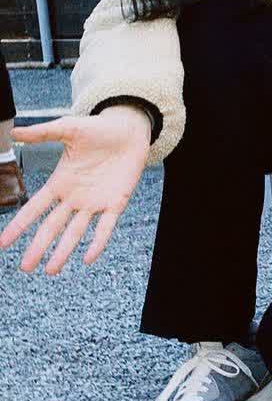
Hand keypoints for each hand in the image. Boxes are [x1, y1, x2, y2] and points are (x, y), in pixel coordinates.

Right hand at [0, 107, 151, 274]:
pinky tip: (88, 258)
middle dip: (38, 247)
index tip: (3, 243)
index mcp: (60, 183)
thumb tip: (14, 132)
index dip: (19, 226)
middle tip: (25, 268)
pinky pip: (105, 227)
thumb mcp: (67, 129)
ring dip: (63, 251)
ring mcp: (95, 203)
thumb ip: (42, 134)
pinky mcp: (116, 202)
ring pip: (75, 232)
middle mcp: (74, 198)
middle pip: (52, 227)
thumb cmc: (98, 130)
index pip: (35, 209)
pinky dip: (97, 242)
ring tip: (50, 271)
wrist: (129, 131)